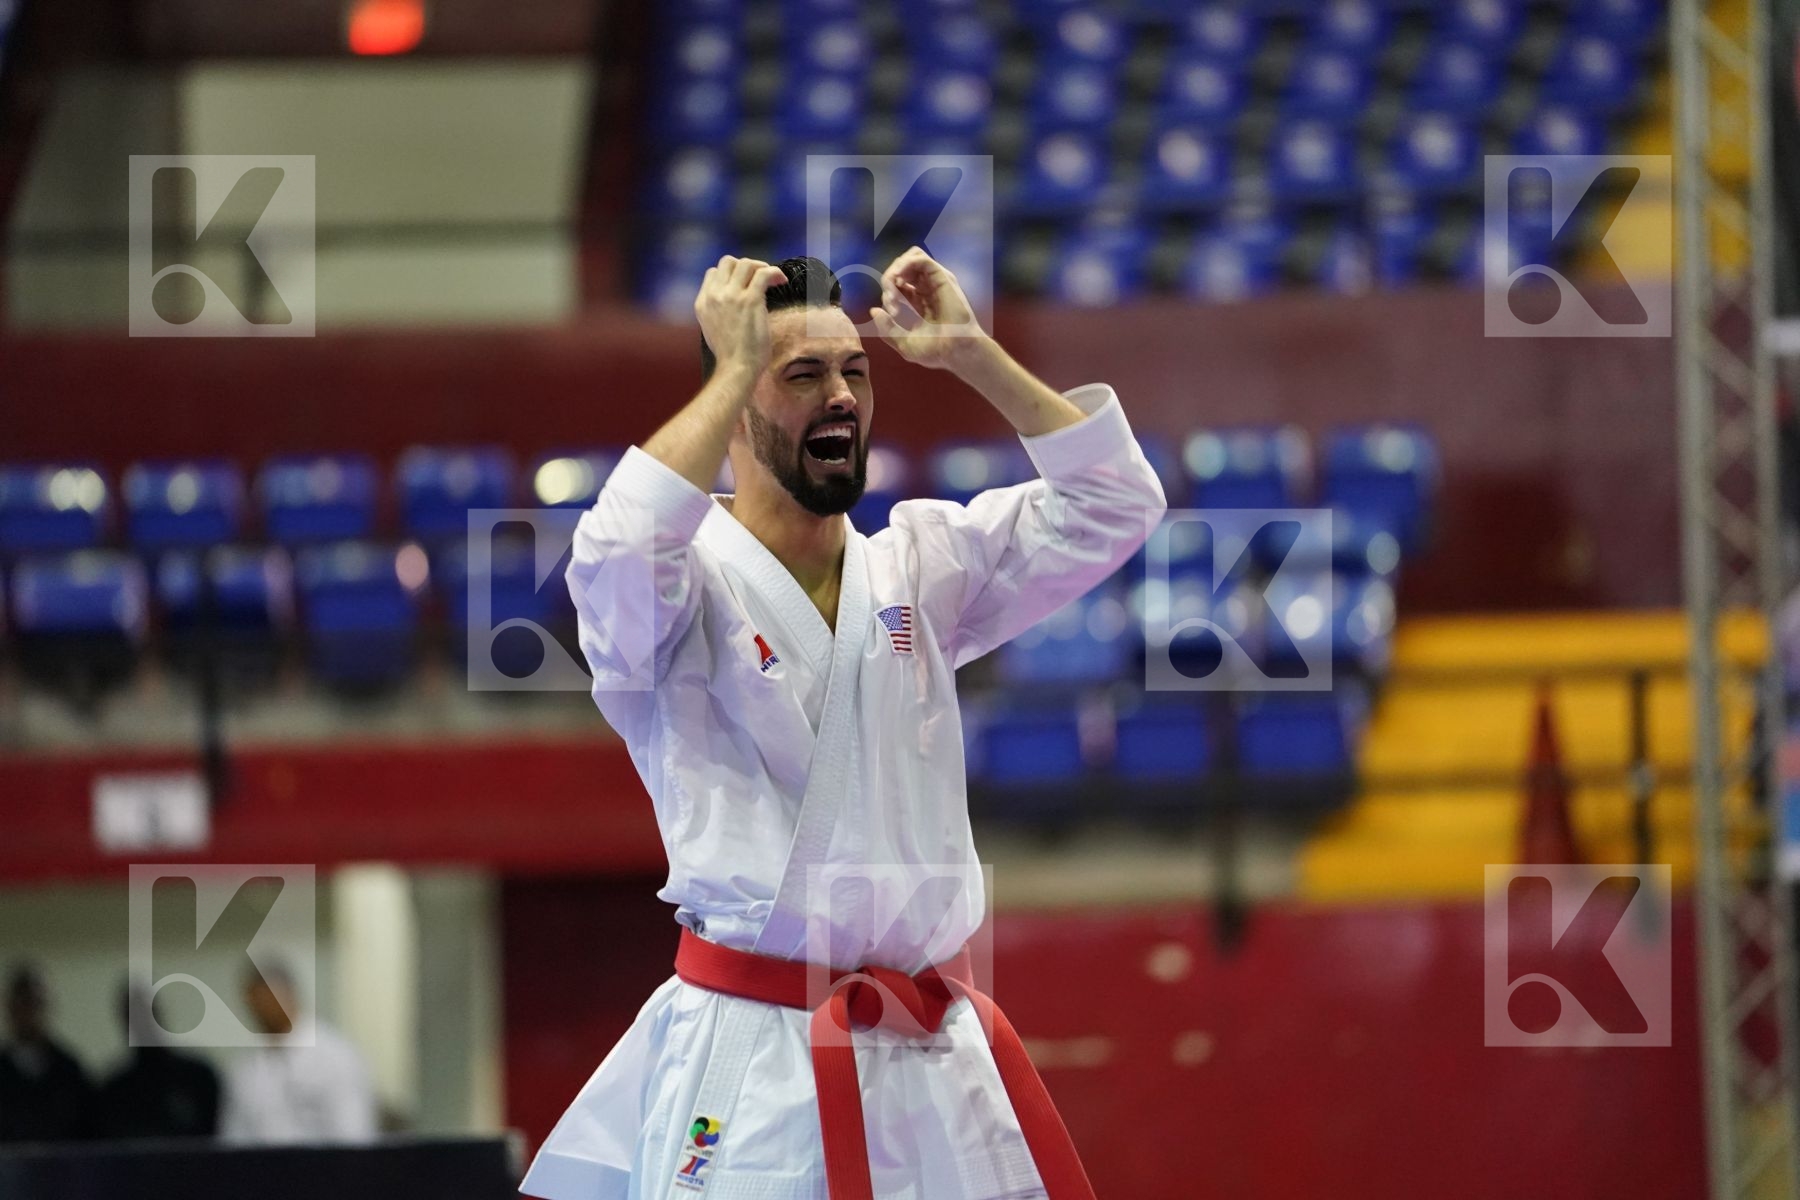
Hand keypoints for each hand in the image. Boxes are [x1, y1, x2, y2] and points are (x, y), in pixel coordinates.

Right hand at [695, 256, 788, 376]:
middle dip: (745, 266)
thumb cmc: (730, 357)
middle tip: (759, 278)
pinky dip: (775, 272)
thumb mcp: (713, 330)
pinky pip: (763, 273)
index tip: (745, 285)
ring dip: (761, 266)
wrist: (736, 369)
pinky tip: (781, 281)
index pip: (713, 273)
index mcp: (703, 303)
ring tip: (773, 279)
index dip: (731, 275)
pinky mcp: (750, 300)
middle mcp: (714, 296)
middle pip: (727, 262)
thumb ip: (718, 312)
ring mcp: (731, 296)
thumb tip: (733, 304)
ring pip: (745, 263)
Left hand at [868, 246, 987, 370]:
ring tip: (894, 288)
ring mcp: (935, 281)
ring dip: (895, 270)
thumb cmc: (935, 352)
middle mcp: (928, 288)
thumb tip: (873, 310)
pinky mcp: (942, 277)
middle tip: (890, 300)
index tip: (892, 313)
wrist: (955, 352)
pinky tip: (898, 280)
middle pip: (903, 268)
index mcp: (920, 301)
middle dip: (889, 280)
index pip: (899, 283)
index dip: (888, 293)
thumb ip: (887, 328)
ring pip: (911, 258)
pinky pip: (919, 258)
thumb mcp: (903, 343)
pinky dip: (904, 265)